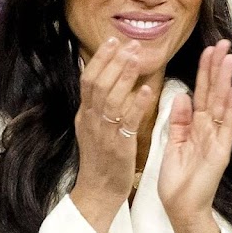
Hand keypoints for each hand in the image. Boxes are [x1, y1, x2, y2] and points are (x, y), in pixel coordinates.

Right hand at [70, 38, 155, 232]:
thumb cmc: (102, 161)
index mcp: (85, 115)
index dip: (100, 58)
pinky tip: (146, 90)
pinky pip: (126, 122)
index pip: (88, 79)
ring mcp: (103, 133)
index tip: (113, 40)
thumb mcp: (94, 129)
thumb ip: (97, 105)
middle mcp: (90, 120)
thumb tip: (100, 80)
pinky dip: (135, 104)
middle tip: (129, 43)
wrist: (98, 192)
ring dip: (123, 75)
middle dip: (113, 60)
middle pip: (97, 83)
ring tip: (136, 57)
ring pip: (110, 98)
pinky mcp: (118, 146)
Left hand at [158, 40, 231, 232]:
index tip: (208, 50)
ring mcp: (217, 138)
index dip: (204, 72)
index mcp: (195, 127)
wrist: (181, 208)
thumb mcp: (172, 145)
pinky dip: (230, 107)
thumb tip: (182, 95)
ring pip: (221, 103)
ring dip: (225, 81)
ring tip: (229, 58)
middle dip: (217, 68)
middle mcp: (209, 129)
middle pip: (213, 93)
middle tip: (224, 43)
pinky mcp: (220, 151)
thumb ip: (178, 121)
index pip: (201, 93)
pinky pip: (225, 125)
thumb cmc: (176, 181)